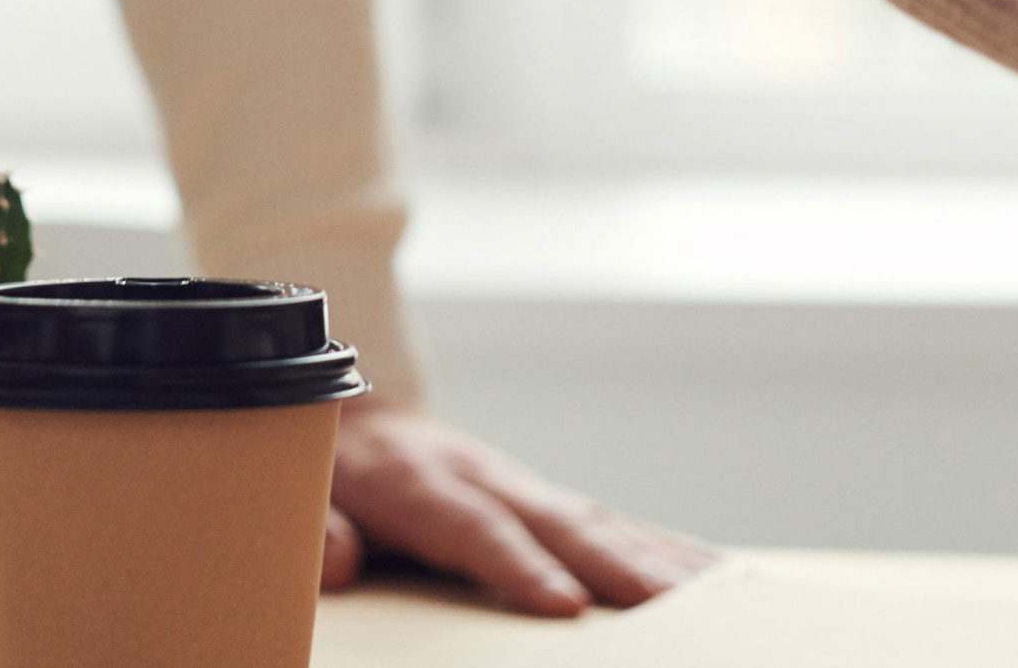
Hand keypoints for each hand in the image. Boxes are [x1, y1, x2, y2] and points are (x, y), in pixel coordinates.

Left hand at [324, 402, 713, 617]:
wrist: (354, 411)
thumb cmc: (325, 469)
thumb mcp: (300, 492)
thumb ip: (317, 527)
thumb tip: (339, 563)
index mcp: (419, 481)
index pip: (474, 528)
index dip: (518, 566)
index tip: (563, 605)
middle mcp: (484, 476)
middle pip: (558, 522)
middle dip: (617, 565)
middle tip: (671, 606)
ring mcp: (522, 484)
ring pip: (598, 520)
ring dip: (657, 558)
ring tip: (716, 594)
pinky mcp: (544, 499)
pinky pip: (611, 523)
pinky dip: (664, 547)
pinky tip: (711, 572)